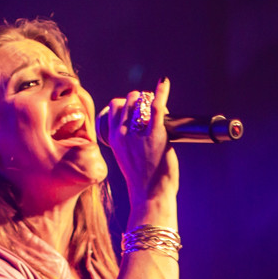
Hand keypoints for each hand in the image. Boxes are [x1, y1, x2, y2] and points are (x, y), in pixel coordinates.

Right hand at [101, 77, 178, 217]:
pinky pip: (157, 108)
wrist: (149, 196)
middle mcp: (122, 132)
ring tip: (158, 105)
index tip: (137, 110)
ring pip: (140, 101)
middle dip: (139, 99)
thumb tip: (135, 132)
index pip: (115, 107)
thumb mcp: (126, 159)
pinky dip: (161, 92)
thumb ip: (126, 143)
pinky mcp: (156, 134)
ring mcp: (138, 133)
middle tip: (150, 108)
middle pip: (127, 100)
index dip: (126, 103)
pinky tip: (164, 83)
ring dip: (149, 98)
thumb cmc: (141, 181)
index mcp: (113, 137)